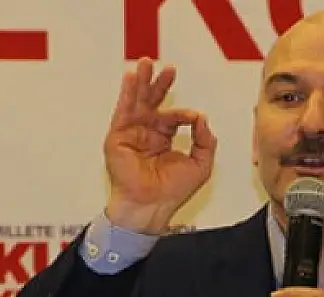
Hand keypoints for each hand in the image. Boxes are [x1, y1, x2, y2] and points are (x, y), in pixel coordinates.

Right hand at [104, 58, 216, 233]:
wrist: (151, 206)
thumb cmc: (173, 191)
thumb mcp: (201, 164)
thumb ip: (206, 140)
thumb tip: (202, 119)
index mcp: (163, 138)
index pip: (173, 116)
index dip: (184, 115)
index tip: (194, 119)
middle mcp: (146, 133)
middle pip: (153, 102)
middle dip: (160, 84)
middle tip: (169, 68)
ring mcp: (131, 133)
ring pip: (136, 101)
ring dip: (141, 82)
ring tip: (146, 63)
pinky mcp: (118, 137)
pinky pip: (122, 111)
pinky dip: (126, 94)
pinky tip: (130, 78)